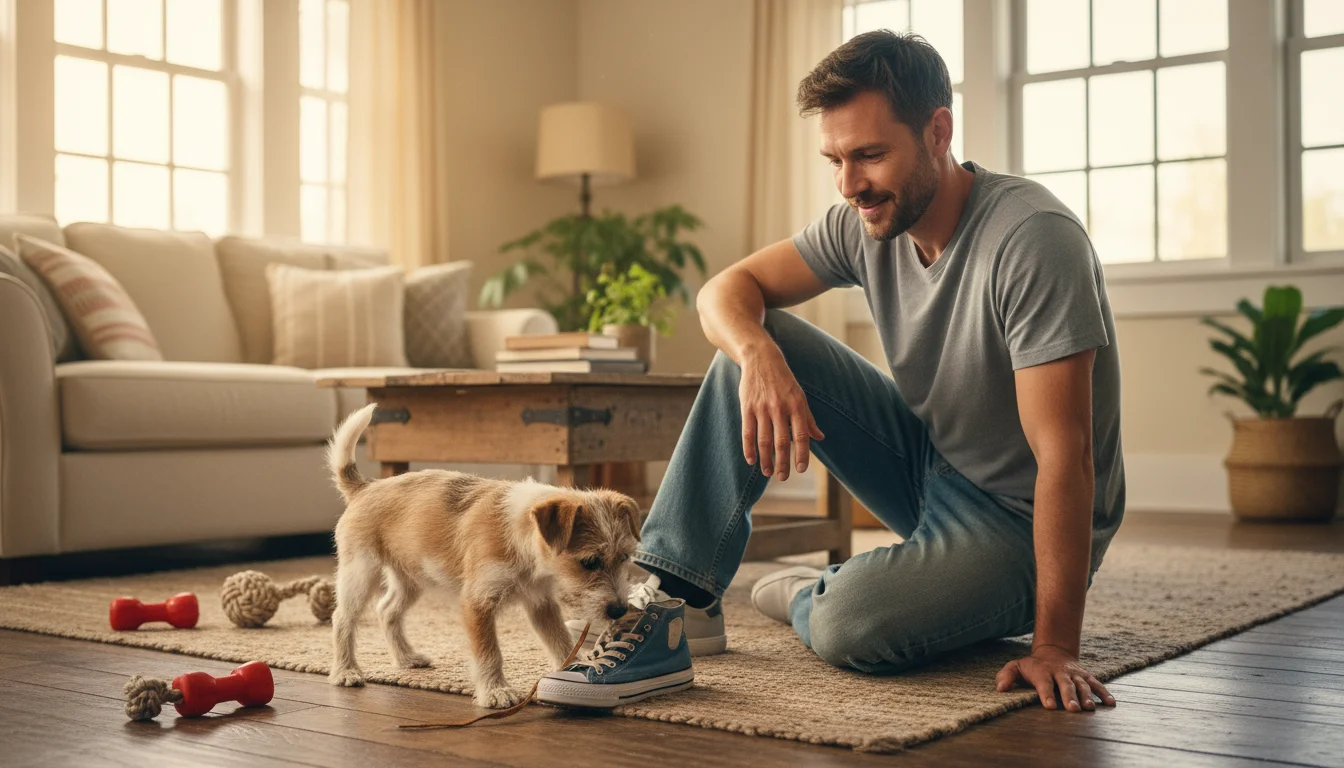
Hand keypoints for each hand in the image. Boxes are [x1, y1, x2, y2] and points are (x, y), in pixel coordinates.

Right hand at [739, 348, 823, 480]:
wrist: (761, 358)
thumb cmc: (783, 380)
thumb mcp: (800, 396)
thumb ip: (808, 419)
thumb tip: (820, 438)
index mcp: (797, 406)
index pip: (801, 435)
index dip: (801, 454)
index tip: (801, 469)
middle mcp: (780, 408)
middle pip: (781, 442)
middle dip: (782, 463)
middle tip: (783, 477)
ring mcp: (762, 408)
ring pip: (764, 440)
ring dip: (766, 459)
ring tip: (767, 472)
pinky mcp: (747, 407)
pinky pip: (748, 432)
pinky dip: (749, 448)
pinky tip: (751, 460)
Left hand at [995, 645, 1114, 712]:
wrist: (1053, 652)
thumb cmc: (1032, 666)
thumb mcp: (1016, 667)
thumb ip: (1007, 676)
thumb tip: (999, 688)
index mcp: (1042, 672)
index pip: (1044, 684)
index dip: (1046, 694)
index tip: (1050, 706)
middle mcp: (1060, 672)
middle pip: (1065, 685)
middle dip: (1069, 697)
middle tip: (1072, 709)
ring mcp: (1074, 674)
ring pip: (1082, 685)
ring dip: (1086, 696)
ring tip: (1089, 708)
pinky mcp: (1086, 676)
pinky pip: (1097, 684)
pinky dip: (1104, 693)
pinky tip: (1111, 703)